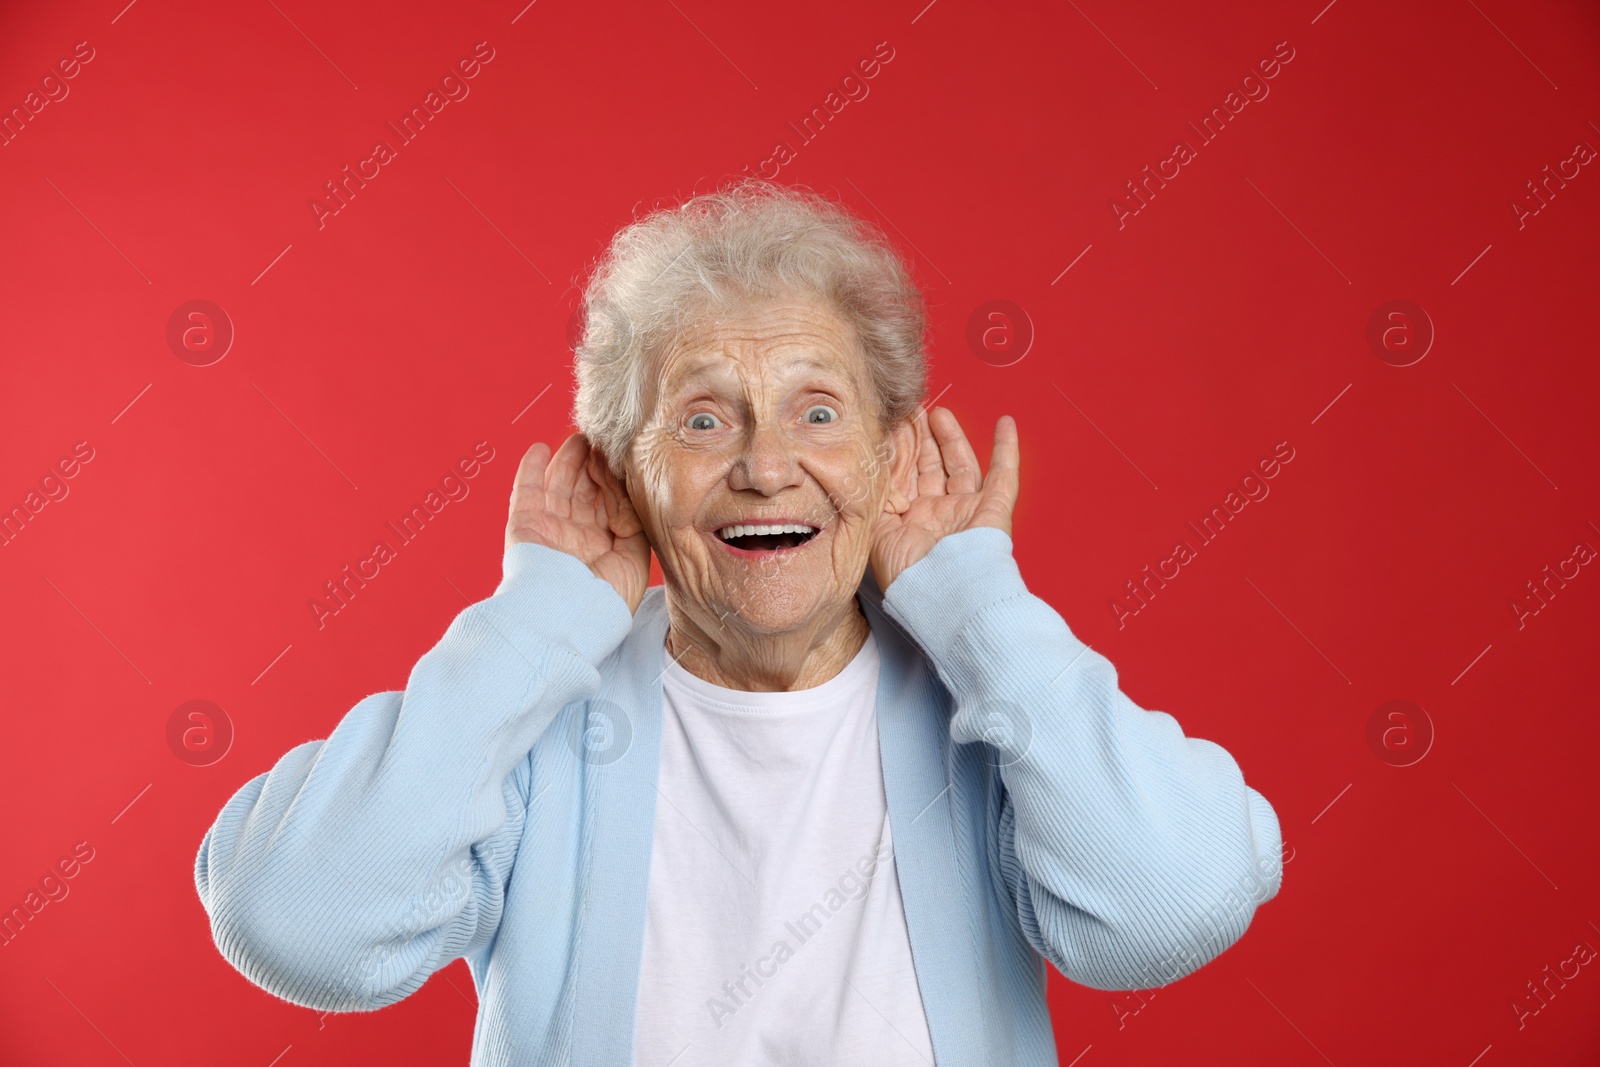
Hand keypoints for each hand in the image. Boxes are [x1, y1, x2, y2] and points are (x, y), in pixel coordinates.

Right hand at [506, 433, 652, 612]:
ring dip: (568, 460)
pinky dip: (530, 469)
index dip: (614, 481)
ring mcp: (549, 531)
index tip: (623, 457)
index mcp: (600, 549)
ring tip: (580, 437)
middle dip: (592, 465)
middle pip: (583, 492)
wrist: (567, 616)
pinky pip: (526, 492)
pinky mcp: (525, 526)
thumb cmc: (604, 597)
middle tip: (602, 439)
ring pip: (558, 487)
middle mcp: (574, 538)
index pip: (608, 506)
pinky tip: (539, 448)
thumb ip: (634, 524)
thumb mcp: (635, 559)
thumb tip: (628, 495)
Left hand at [869, 407, 1018, 590]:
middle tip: (912, 412)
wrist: (943, 595)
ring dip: (951, 438)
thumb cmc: (908, 574)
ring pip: (961, 466)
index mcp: (910, 523)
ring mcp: (966, 513)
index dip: (899, 452)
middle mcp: (937, 516)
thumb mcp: (876, 532)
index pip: (904, 479)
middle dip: (922, 440)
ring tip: (938, 413)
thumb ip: (876, 498)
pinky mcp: (993, 512)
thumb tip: (874, 467)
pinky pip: (1004, 476)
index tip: (890, 425)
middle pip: (931, 469)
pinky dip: (1007, 449)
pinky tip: (1005, 424)